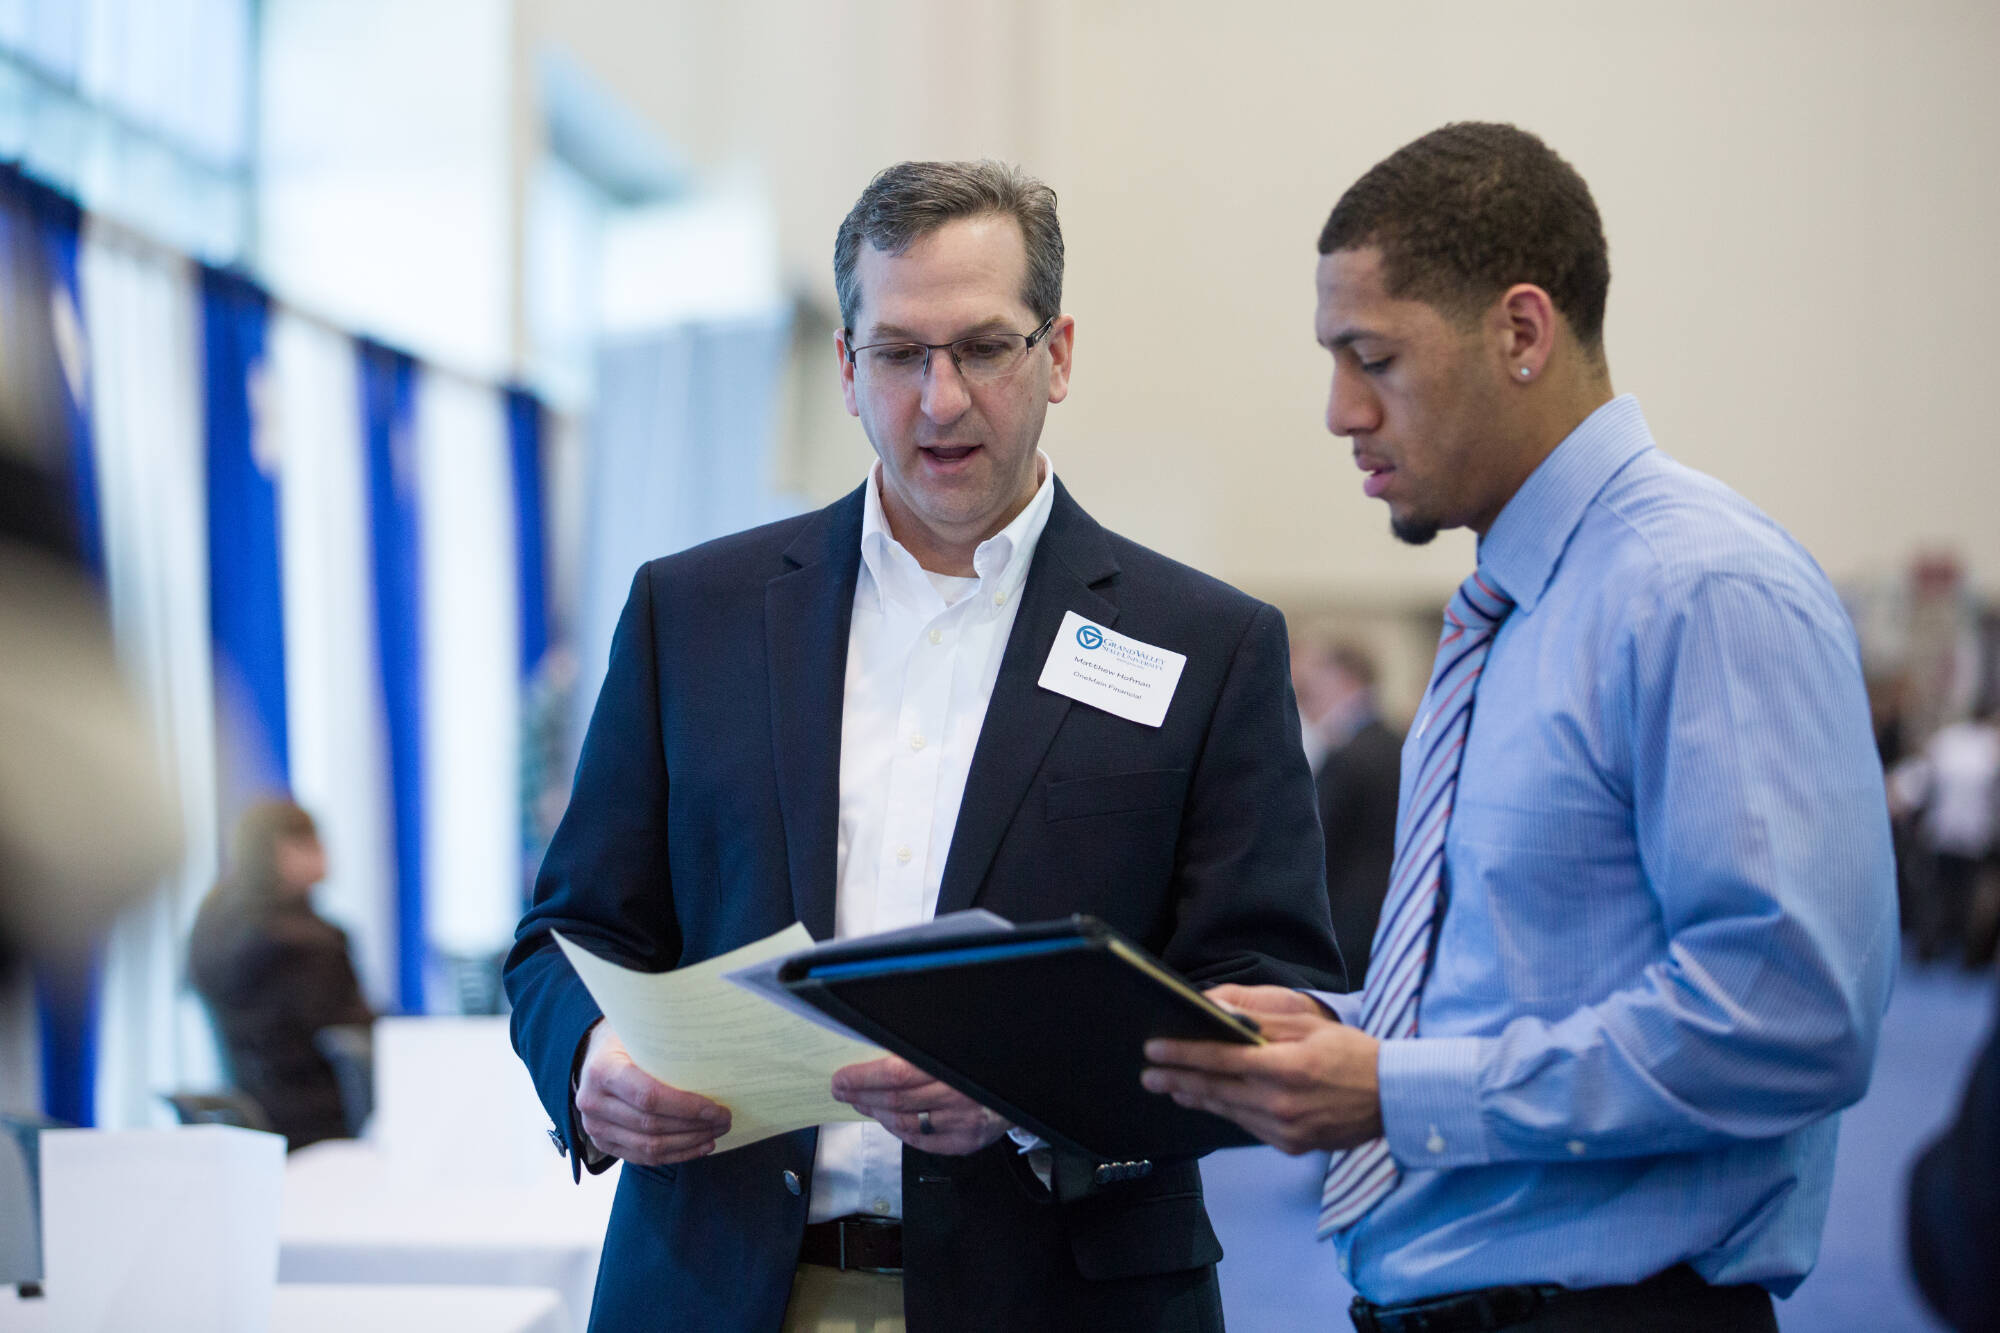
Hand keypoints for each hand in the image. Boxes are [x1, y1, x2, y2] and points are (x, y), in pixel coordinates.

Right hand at [575, 1021, 730, 1164]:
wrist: (594, 1053)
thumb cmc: (627, 1039)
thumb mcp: (642, 1030)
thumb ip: (668, 1042)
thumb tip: (719, 1054)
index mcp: (603, 1069)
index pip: (649, 1096)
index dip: (686, 1107)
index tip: (717, 1109)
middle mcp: (593, 1101)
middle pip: (652, 1125)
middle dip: (694, 1127)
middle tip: (724, 1121)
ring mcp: (594, 1126)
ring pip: (649, 1147)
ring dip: (688, 1144)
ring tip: (714, 1134)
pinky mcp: (602, 1142)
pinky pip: (642, 1157)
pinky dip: (674, 1155)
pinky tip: (698, 1146)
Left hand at [831, 1055, 1008, 1154]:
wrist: (1025, 1084)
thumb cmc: (984, 1060)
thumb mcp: (958, 1043)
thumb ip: (924, 1047)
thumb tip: (879, 1049)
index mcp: (956, 1066)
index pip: (898, 1073)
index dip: (865, 1078)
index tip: (842, 1077)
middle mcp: (960, 1097)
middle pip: (897, 1101)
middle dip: (862, 1095)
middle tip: (842, 1090)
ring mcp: (963, 1124)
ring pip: (905, 1123)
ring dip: (876, 1113)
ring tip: (861, 1102)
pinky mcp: (965, 1142)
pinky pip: (921, 1142)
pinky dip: (898, 1131)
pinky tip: (887, 1120)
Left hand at [1140, 984, 1383, 1153]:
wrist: (1393, 1098)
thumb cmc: (1352, 1053)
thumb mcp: (1308, 1023)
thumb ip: (1260, 1017)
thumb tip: (1218, 1009)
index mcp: (1285, 1068)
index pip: (1220, 1060)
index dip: (1183, 1055)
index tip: (1155, 1050)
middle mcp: (1280, 1104)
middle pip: (1215, 1091)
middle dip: (1177, 1080)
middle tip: (1149, 1075)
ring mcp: (1285, 1131)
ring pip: (1227, 1112)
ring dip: (1197, 1099)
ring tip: (1172, 1088)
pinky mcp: (1290, 1146)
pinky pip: (1248, 1128)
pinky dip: (1228, 1113)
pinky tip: (1211, 1103)